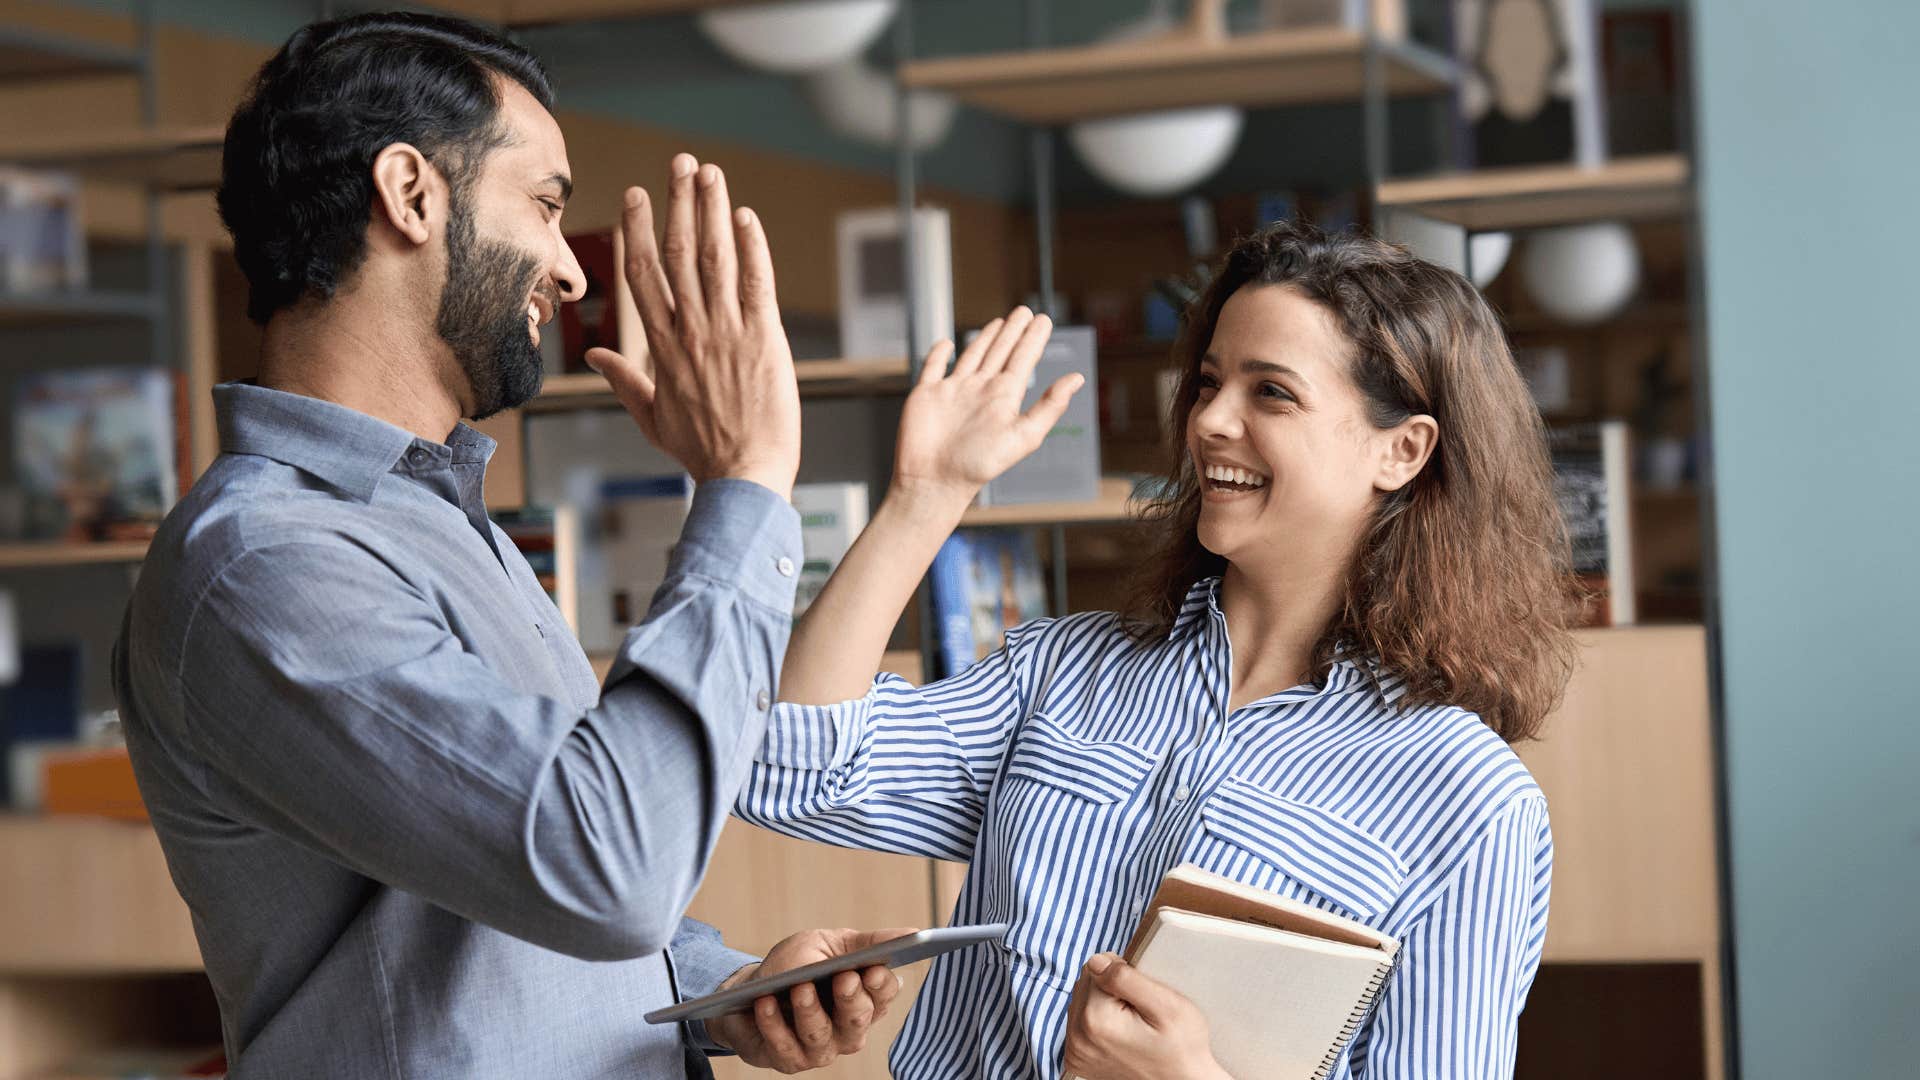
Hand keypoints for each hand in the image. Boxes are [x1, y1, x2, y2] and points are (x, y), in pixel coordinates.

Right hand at [585, 153, 800, 498]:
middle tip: (680, 162)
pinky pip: (756, 283)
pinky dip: (752, 247)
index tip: (638, 194)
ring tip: (710, 172)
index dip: (638, 229)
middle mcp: (690, 331)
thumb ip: (624, 381)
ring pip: (714, 258)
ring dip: (711, 211)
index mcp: (661, 347)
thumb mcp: (652, 417)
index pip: (643, 275)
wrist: (743, 476)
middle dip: (678, 203)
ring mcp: (727, 332)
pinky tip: (745, 217)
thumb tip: (598, 357)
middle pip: (677, 253)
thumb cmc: (702, 451)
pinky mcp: (765, 339)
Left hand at [705, 926, 914, 1072]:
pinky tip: (766, 1003)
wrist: (749, 991)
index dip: (880, 984)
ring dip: (810, 1011)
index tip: (872, 969)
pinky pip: (785, 1047)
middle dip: (852, 999)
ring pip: (822, 1035)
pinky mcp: (790, 1060)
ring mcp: (821, 1049)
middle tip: (845, 978)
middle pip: (859, 1018)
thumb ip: (868, 942)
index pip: (884, 994)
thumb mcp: (830, 944)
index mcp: (866, 998)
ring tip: (800, 987)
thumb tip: (914, 933)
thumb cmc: (797, 965)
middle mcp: (850, 1029)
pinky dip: (774, 1023)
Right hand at [890, 306, 1082, 513]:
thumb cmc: (978, 466)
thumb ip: (1049, 406)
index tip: (1044, 319)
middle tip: (1025, 311)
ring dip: (986, 338)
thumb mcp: (1024, 436)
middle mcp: (980, 390)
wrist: (934, 481)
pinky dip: (939, 353)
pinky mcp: (926, 394)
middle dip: (1013, 331)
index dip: (1034, 338)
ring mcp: (953, 391)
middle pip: (1001, 352)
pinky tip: (946, 344)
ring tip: (999, 322)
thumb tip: (1077, 379)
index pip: (1023, 359)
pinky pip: (933, 367)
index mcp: (1004, 397)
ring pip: (973, 355)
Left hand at [1062, 953, 1229, 1079]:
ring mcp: (1075, 1052)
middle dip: (1111, 991)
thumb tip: (1096, 960)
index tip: (1142, 999)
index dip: (1123, 976)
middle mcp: (1078, 1038)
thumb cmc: (1181, 1047)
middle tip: (1140, 1013)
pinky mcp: (1077, 1059)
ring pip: (1082, 1001)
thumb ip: (1126, 978)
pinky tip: (1120, 1035)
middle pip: (1085, 984)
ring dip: (1104, 1006)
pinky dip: (1098, 1023)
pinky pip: (1080, 1022)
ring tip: (1132, 1025)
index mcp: (1096, 1020)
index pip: (1096, 967)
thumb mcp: (1167, 1005)